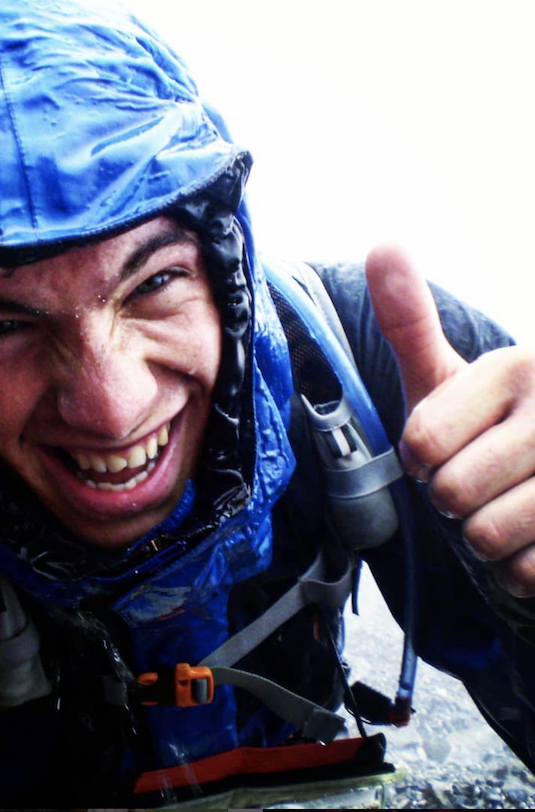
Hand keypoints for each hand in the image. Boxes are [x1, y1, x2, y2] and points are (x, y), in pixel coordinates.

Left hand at [367, 245, 534, 597]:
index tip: (449, 446)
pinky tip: (534, 539)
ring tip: (509, 508)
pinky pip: (524, 572)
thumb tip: (383, 243)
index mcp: (517, 368)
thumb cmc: (487, 428)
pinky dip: (517, 570)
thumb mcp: (447, 376)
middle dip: (453, 500)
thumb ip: (411, 322)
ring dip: (485, 537)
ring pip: (487, 536)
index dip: (422, 459)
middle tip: (483, 480)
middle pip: (451, 493)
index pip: (421, 442)